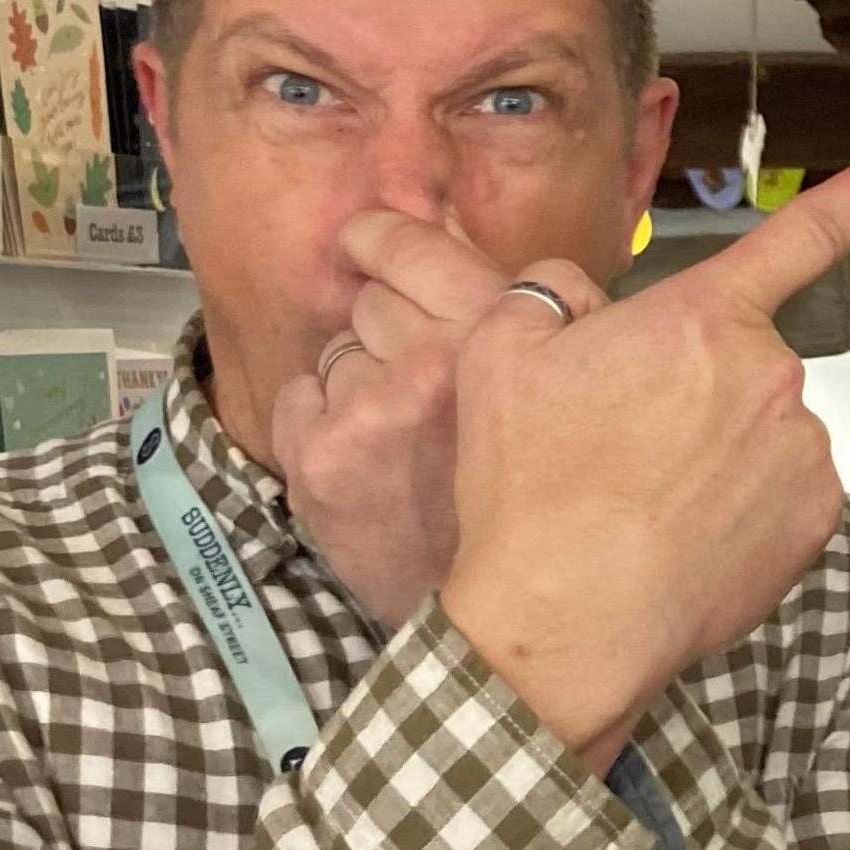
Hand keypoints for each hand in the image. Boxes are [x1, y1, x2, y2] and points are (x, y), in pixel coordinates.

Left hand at [269, 214, 506, 629]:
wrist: (509, 612)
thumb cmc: (536, 497)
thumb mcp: (550, 391)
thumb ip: (518, 323)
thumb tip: (453, 245)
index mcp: (505, 333)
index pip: (417, 247)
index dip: (385, 239)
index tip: (365, 237)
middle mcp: (440, 358)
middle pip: (374, 299)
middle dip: (387, 334)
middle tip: (416, 392)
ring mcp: (374, 406)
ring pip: (339, 352)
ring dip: (357, 386)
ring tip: (397, 441)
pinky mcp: (323, 454)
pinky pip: (299, 396)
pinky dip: (315, 424)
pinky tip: (361, 465)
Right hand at [426, 142, 849, 770]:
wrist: (561, 621)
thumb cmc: (527, 486)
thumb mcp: (499, 351)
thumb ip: (552, 293)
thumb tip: (582, 297)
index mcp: (703, 316)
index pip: (802, 234)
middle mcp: (773, 374)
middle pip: (735, 362)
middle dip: (689, 389)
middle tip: (618, 446)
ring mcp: (804, 452)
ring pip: (759, 432)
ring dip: (714, 454)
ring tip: (643, 502)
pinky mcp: (816, 523)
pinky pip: (781, 495)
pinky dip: (742, 511)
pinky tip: (685, 538)